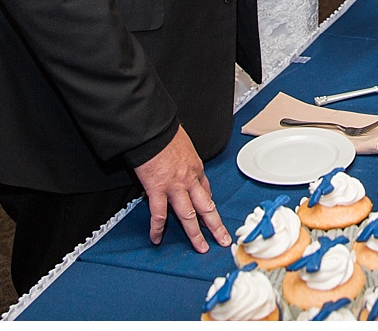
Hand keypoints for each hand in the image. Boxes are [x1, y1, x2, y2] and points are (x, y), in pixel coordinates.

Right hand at [133, 127, 229, 250]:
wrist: (154, 130)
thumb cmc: (166, 133)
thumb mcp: (184, 144)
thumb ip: (185, 159)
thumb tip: (181, 163)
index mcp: (196, 168)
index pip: (206, 190)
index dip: (209, 204)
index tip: (211, 214)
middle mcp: (190, 180)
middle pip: (207, 207)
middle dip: (216, 225)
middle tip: (223, 239)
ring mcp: (175, 186)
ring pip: (189, 215)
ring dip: (195, 234)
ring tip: (201, 248)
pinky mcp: (158, 189)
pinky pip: (159, 214)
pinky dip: (157, 228)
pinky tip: (157, 238)